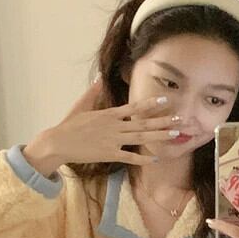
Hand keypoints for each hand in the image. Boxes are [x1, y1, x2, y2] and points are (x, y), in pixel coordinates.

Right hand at [46, 77, 181, 167]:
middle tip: (180, 120)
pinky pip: (129, 158)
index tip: (166, 101)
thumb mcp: (81, 106)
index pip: (134, 108)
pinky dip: (142, 159)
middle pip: (143, 124)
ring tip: (175, 134)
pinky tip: (155, 158)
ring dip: (159, 136)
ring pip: (140, 139)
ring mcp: (112, 141)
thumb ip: (93, 93)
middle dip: (163, 122)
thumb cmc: (69, 125)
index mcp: (109, 114)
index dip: (151, 105)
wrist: (58, 142)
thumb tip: (99, 78)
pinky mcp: (108, 154)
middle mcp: (114, 126)